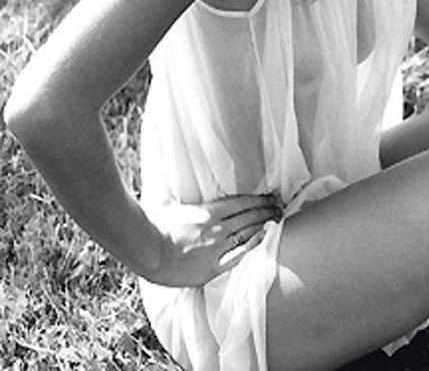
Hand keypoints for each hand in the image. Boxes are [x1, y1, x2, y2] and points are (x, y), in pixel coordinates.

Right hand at [147, 193, 281, 286]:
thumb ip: (176, 185)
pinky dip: (253, 247)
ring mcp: (216, 249)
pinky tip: (263, 239)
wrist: (147, 253)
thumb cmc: (154, 225)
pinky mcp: (212, 269)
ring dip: (264, 226)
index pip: (242, 202)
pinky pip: (239, 257)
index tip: (272, 195)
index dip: (260, 199)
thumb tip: (169, 159)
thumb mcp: (168, 199)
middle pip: (250, 217)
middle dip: (267, 210)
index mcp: (209, 211)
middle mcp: (217, 229)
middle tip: (280, 206)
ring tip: (277, 220)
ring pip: (248, 235)